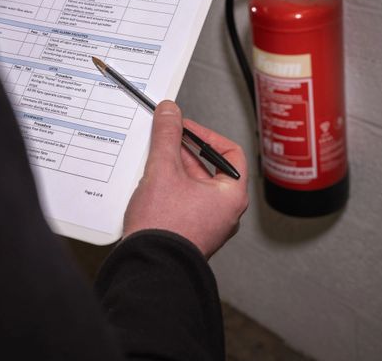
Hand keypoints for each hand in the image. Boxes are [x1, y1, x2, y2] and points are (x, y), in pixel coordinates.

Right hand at [123, 101, 248, 257]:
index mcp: (231, 195)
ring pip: (195, 185)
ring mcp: (208, 224)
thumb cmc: (166, 229)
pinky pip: (185, 201)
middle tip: (167, 138)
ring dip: (175, 169)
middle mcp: (225, 212)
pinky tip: (152, 184)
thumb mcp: (164, 170)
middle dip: (185, 151)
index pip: (230, 153)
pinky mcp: (190, 232)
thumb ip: (167, 136)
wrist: (150, 267)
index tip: (186, 128)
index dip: (206, 135)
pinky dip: (171, 188)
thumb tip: (170, 113)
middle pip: (209, 168)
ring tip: (155, 160)